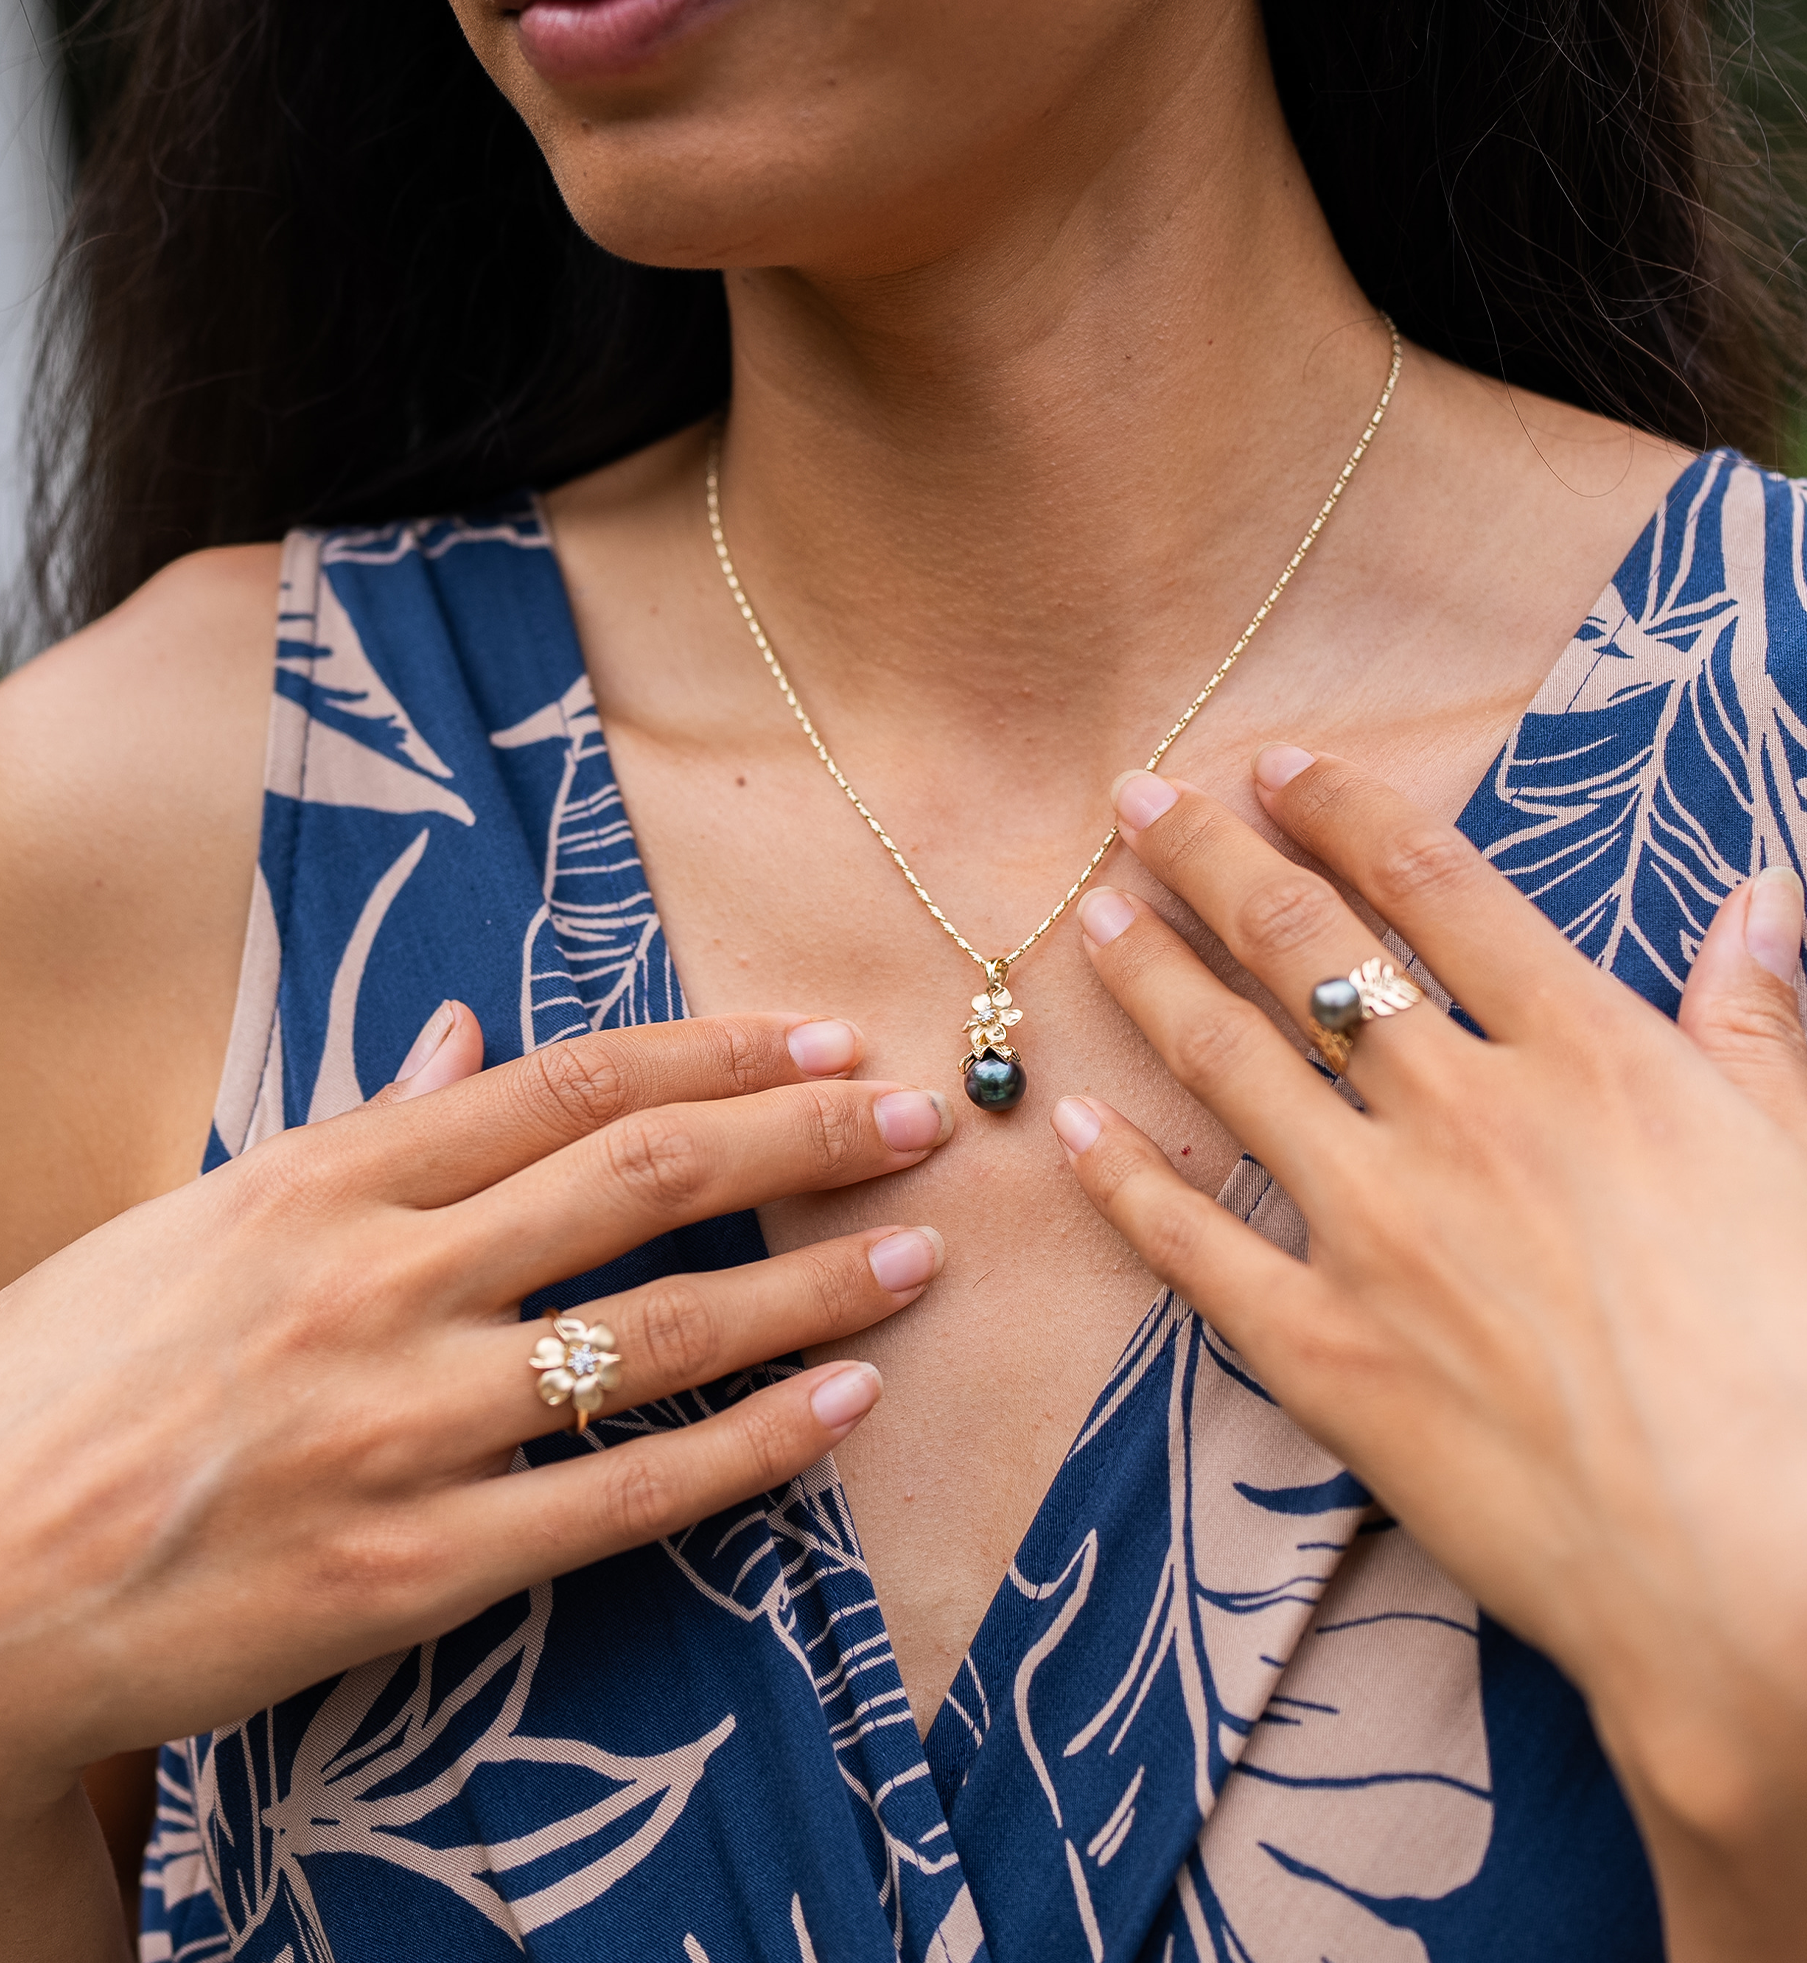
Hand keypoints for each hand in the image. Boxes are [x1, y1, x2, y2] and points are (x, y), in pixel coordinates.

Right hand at [0, 1008, 952, 1810]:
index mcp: (329, 1180)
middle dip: (805, 1144)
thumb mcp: (198, 1217)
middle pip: (647, 1180)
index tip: (827, 1045)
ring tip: (917, 1254)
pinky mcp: (410, 1571)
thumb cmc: (66, 1379)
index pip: (571, 1084)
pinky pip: (622, 1497)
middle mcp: (379, 1284)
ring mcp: (401, 1429)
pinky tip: (844, 1404)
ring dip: (812, 1286)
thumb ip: (356, 1128)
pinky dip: (750, 1448)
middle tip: (922, 1122)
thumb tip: (462, 1032)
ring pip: (659, 1333)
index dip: (720, 1053)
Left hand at [1056, 748, 1806, 1958]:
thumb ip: (1756, 1034)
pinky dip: (1126, 1178)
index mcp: (1596, 1060)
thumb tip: (1763, 901)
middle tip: (1138, 793)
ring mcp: (1382, 1234)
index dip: (1344, 809)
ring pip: (1231, 1066)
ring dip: (1151, 978)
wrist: (1801, 1600)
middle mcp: (1467, 1118)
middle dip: (1211, 857)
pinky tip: (1075, 1123)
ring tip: (1090, 914)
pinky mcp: (1328, 1358)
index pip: (1439, 888)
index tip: (1276, 763)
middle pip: (1306, 947)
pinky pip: (1194, 1247)